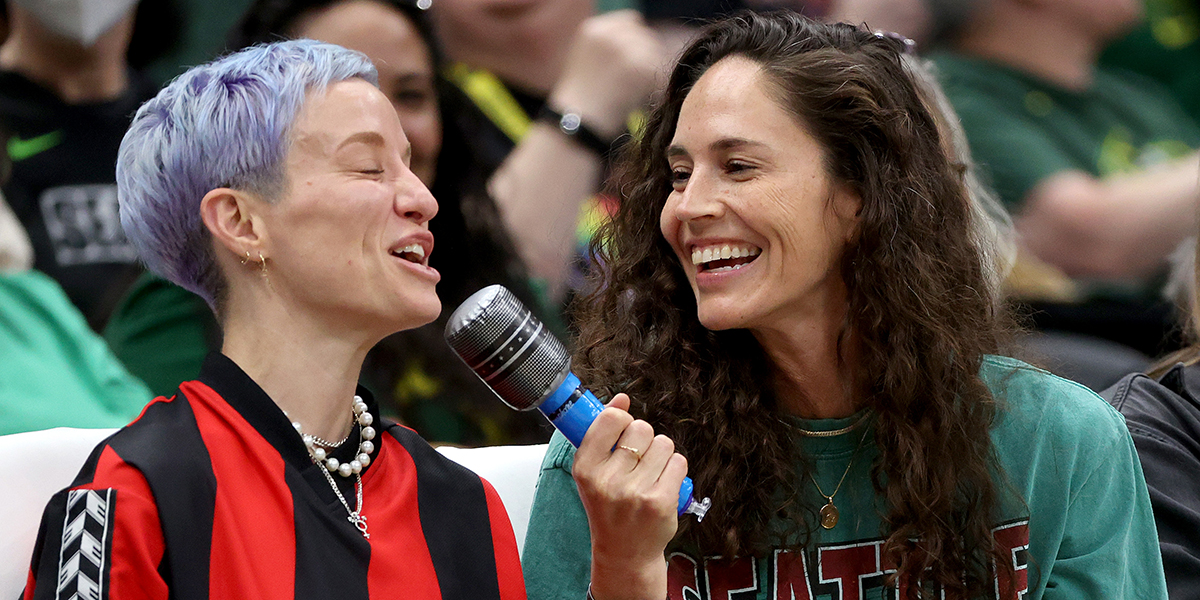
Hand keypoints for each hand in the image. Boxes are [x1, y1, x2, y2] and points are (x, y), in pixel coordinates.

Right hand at [549, 10, 666, 139]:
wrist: (579, 122)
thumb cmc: (582, 100)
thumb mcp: (586, 59)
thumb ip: (610, 43)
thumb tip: (643, 36)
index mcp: (594, 29)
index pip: (631, 21)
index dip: (634, 42)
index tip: (630, 63)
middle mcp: (609, 34)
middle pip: (645, 36)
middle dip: (644, 56)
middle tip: (631, 82)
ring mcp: (624, 48)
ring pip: (655, 52)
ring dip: (650, 71)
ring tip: (631, 91)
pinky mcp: (640, 66)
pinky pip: (659, 70)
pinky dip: (654, 85)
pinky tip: (636, 99)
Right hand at [573, 393, 687, 599]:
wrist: (625, 551)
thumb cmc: (609, 507)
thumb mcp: (593, 471)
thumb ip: (604, 433)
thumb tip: (622, 399)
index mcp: (585, 468)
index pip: (611, 419)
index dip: (622, 420)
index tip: (622, 433)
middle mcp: (608, 481)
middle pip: (642, 428)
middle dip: (644, 439)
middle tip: (637, 460)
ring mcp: (635, 493)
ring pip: (664, 443)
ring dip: (661, 454)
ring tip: (650, 474)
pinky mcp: (661, 502)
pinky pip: (679, 462)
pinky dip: (675, 469)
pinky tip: (663, 483)